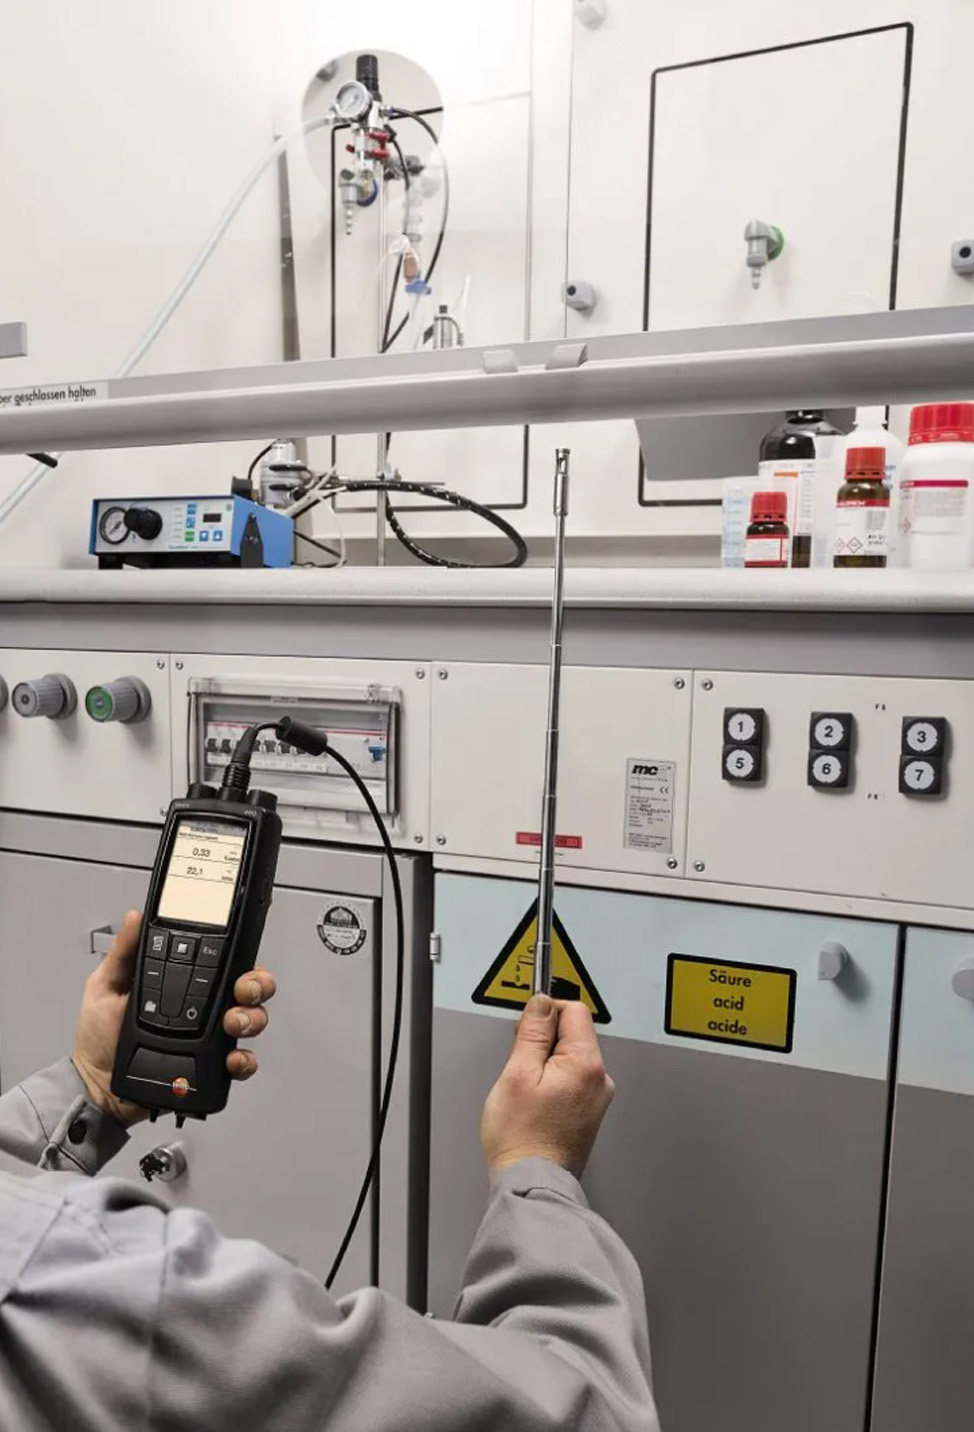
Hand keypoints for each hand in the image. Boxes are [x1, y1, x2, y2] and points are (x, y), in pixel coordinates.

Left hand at [72, 910, 276, 1127]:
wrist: (97, 1086)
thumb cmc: (100, 1038)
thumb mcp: (105, 986)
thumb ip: (123, 952)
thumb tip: (134, 918)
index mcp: (183, 986)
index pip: (222, 962)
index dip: (238, 955)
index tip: (237, 952)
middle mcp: (204, 1009)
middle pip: (249, 988)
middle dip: (256, 984)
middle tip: (241, 990)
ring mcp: (211, 1039)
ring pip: (253, 1020)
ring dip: (252, 1018)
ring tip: (232, 1023)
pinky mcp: (211, 1068)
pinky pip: (242, 1062)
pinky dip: (245, 1060)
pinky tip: (231, 1058)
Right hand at [481, 994, 614, 1178]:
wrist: (531, 1183)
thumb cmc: (522, 1138)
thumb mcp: (517, 1073)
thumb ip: (532, 1032)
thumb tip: (542, 1003)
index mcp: (587, 1064)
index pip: (573, 1009)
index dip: (545, 1013)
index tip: (525, 1031)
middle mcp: (600, 1079)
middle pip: (573, 1033)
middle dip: (543, 1042)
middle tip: (520, 1068)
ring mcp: (597, 1097)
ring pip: (570, 1057)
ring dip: (546, 1064)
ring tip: (527, 1091)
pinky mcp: (589, 1112)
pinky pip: (571, 1080)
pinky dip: (552, 1082)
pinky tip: (536, 1103)